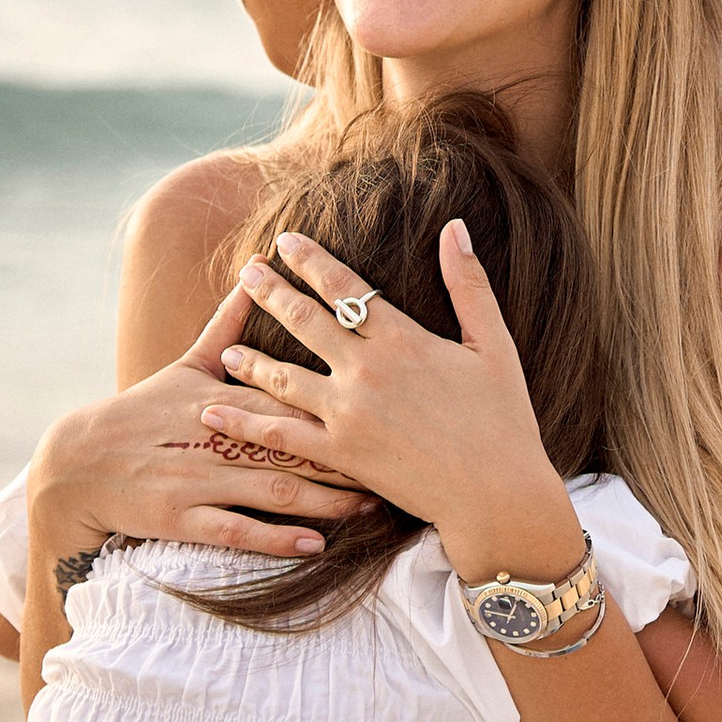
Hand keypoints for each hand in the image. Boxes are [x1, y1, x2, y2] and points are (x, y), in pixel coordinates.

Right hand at [29, 287, 367, 566]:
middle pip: (295, 445)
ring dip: (327, 500)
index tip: (389, 407)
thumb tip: (257, 269)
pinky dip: (276, 538)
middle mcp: (217, 436)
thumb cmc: (142, 410)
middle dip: (350, 456)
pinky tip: (314, 545)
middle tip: (399, 463)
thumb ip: (229, 324)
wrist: (79, 461)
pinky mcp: (182, 519)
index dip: (341, 403)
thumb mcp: (187, 364)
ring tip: (371, 506)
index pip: (292, 397)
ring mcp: (199, 480)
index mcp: (223, 395)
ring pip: (275, 491)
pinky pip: (237, 532)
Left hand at [200, 223, 580, 585]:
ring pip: (285, 377)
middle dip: (272, 293)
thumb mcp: (494, 344)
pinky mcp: (341, 454)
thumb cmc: (504, 419)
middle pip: (306, 321)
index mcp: (404, 339)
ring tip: (226, 347)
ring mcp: (349, 414)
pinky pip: (282, 434)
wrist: (496, 494)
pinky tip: (217, 409)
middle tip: (245, 272)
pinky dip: (245, 421)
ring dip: (252, 358)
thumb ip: (469, 284)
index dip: (312, 260)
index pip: (346, 287)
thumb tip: (455, 227)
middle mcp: (368, 371)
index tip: (285, 241)